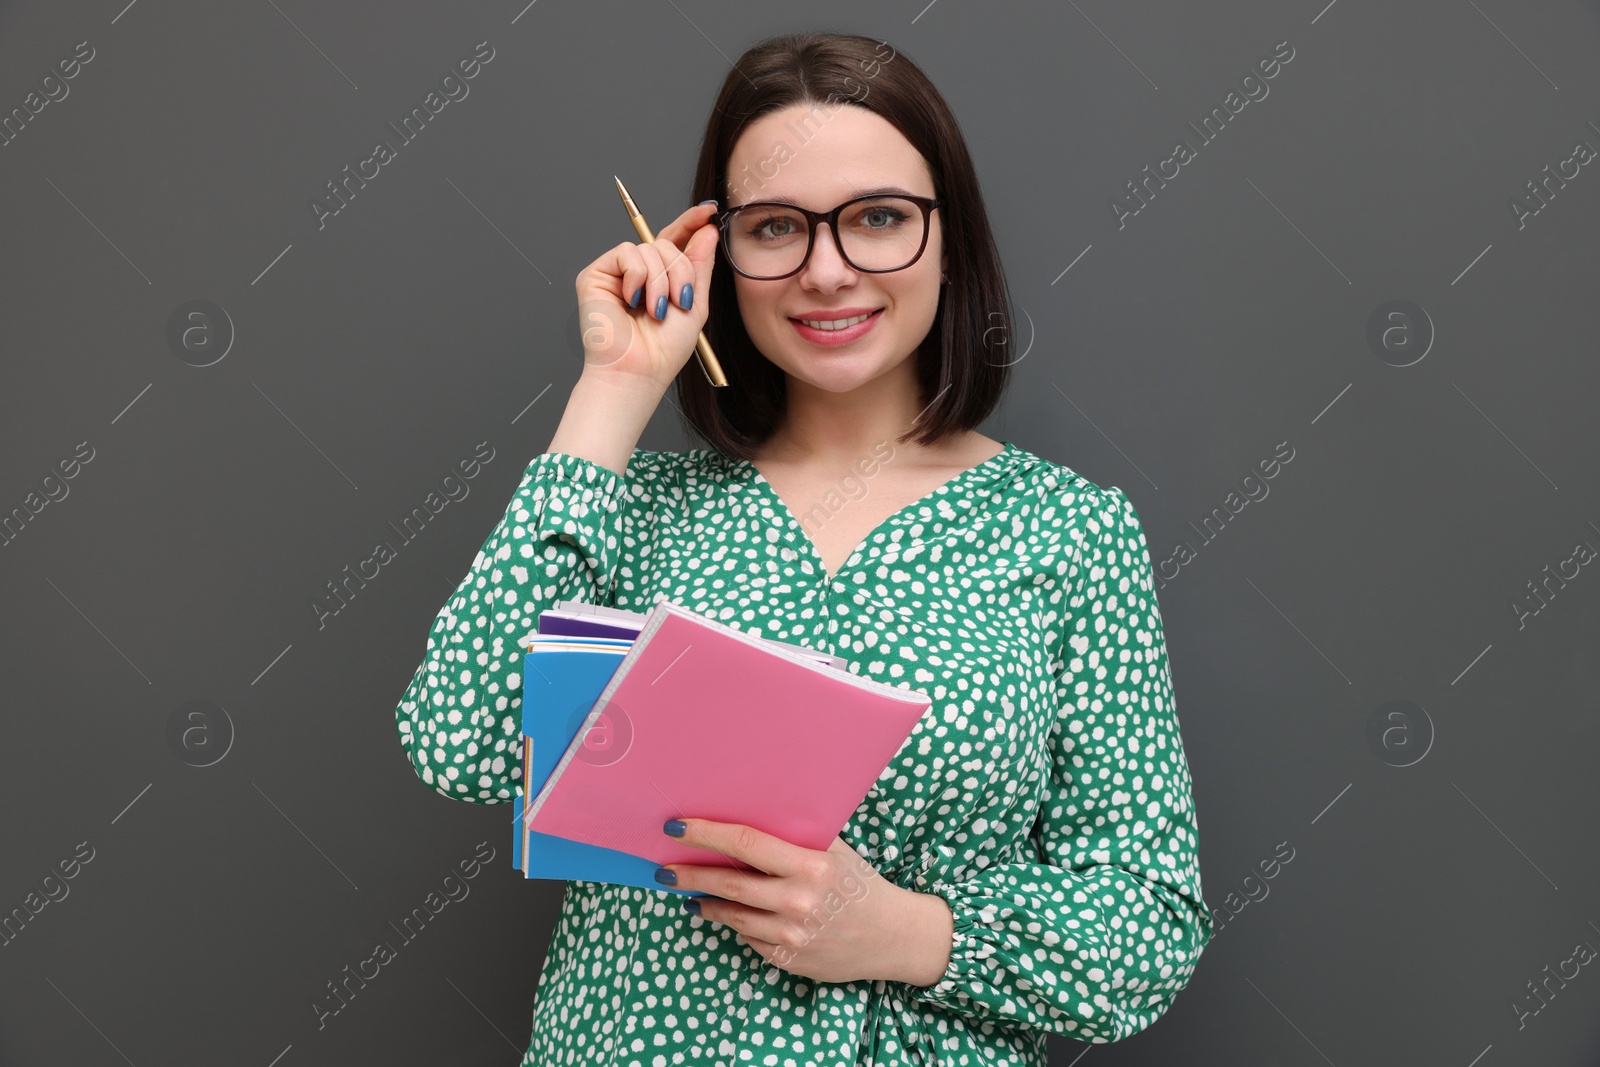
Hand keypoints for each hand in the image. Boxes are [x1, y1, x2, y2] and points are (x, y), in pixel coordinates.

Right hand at [574, 200, 719, 387]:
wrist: (640, 370)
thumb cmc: (664, 349)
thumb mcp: (695, 303)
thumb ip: (699, 264)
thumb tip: (706, 229)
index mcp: (661, 278)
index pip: (674, 240)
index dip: (690, 223)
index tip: (709, 210)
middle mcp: (638, 272)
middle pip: (665, 243)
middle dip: (680, 270)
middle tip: (680, 300)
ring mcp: (616, 272)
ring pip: (649, 248)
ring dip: (661, 280)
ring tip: (655, 310)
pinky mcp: (596, 274)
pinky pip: (626, 253)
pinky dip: (638, 277)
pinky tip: (633, 300)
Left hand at [658, 818, 946, 985]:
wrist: (893, 935)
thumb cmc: (860, 883)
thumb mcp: (835, 850)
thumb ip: (796, 836)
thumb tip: (743, 813)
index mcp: (811, 865)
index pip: (746, 843)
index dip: (706, 833)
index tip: (676, 828)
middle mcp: (799, 901)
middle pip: (729, 884)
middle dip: (690, 875)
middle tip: (663, 869)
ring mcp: (792, 936)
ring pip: (733, 916)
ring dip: (705, 903)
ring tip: (687, 894)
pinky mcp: (789, 961)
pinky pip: (750, 939)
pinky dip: (737, 925)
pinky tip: (727, 915)